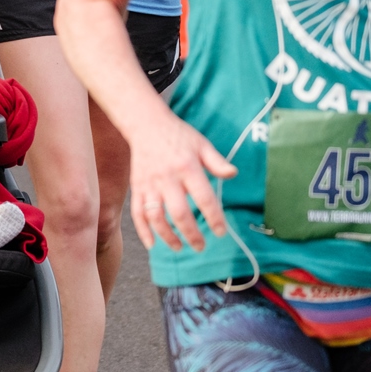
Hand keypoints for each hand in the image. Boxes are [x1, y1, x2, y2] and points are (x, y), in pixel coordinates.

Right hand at [127, 116, 236, 252]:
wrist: (145, 124)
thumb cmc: (178, 135)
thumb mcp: (201, 144)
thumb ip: (217, 161)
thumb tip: (233, 175)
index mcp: (187, 167)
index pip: (204, 198)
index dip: (214, 218)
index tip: (220, 232)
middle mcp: (167, 177)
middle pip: (179, 213)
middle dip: (191, 234)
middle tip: (201, 246)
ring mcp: (149, 183)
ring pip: (156, 216)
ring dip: (167, 236)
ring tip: (180, 247)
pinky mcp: (137, 186)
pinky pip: (137, 212)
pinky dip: (143, 230)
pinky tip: (152, 243)